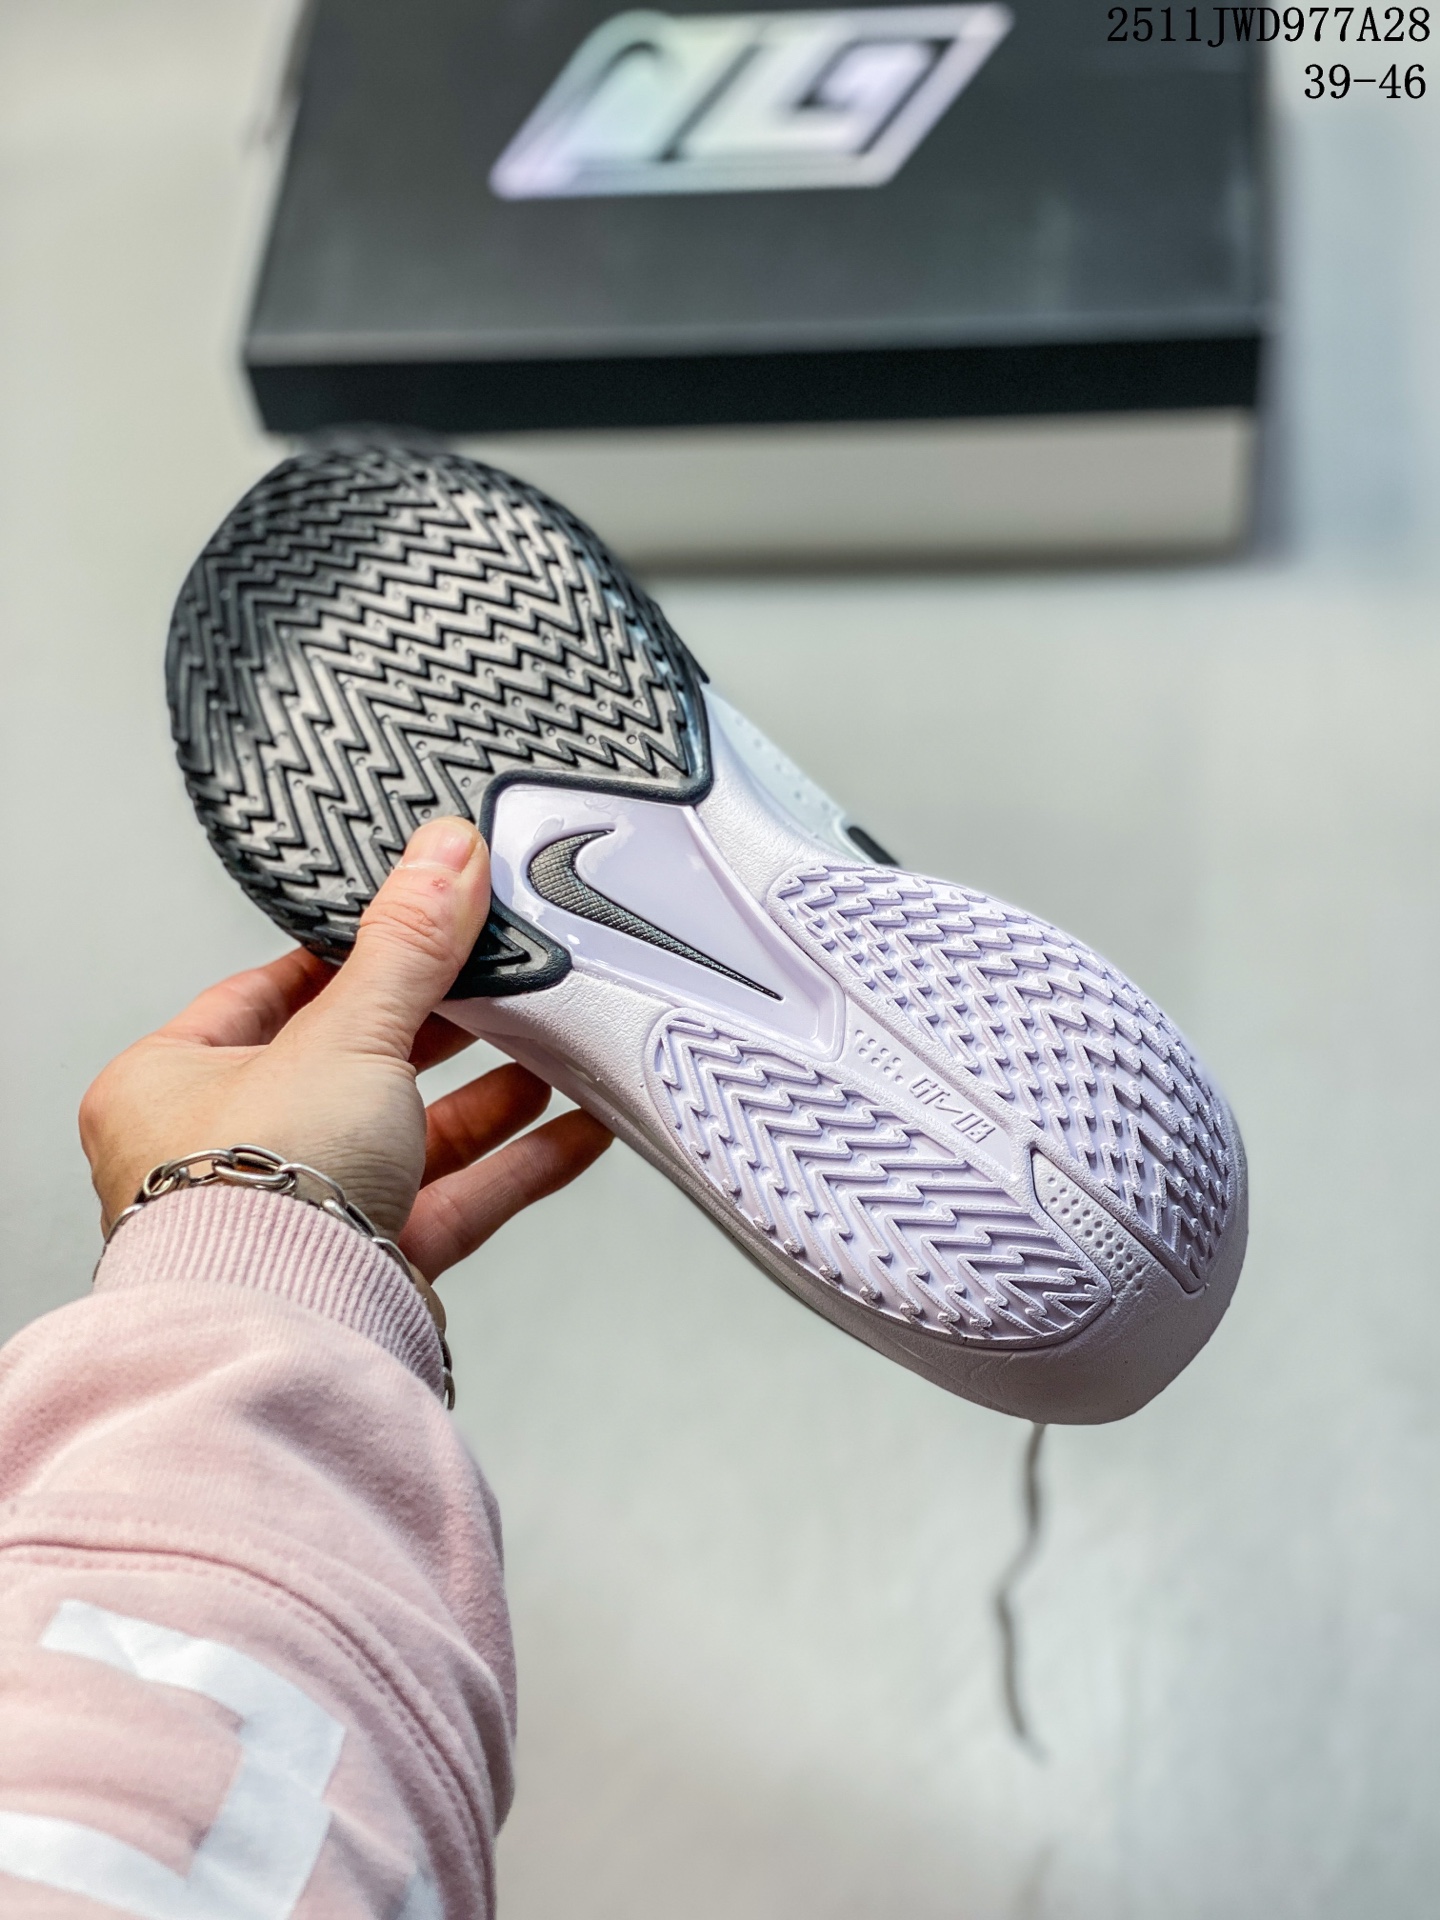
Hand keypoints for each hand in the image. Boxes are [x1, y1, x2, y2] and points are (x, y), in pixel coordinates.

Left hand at [80, 818, 611, 1278]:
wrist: (291, 1333)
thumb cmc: (255, 1196)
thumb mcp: (344, 1031)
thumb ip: (407, 945)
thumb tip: (444, 854)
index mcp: (173, 1085)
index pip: (268, 994)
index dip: (350, 957)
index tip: (419, 925)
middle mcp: (226, 1153)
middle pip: (353, 1064)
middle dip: (441, 1027)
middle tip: (503, 980)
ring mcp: (302, 1211)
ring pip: (411, 1134)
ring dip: (491, 1094)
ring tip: (557, 1045)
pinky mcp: (369, 1263)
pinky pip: (454, 1199)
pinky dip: (517, 1163)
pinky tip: (578, 1127)